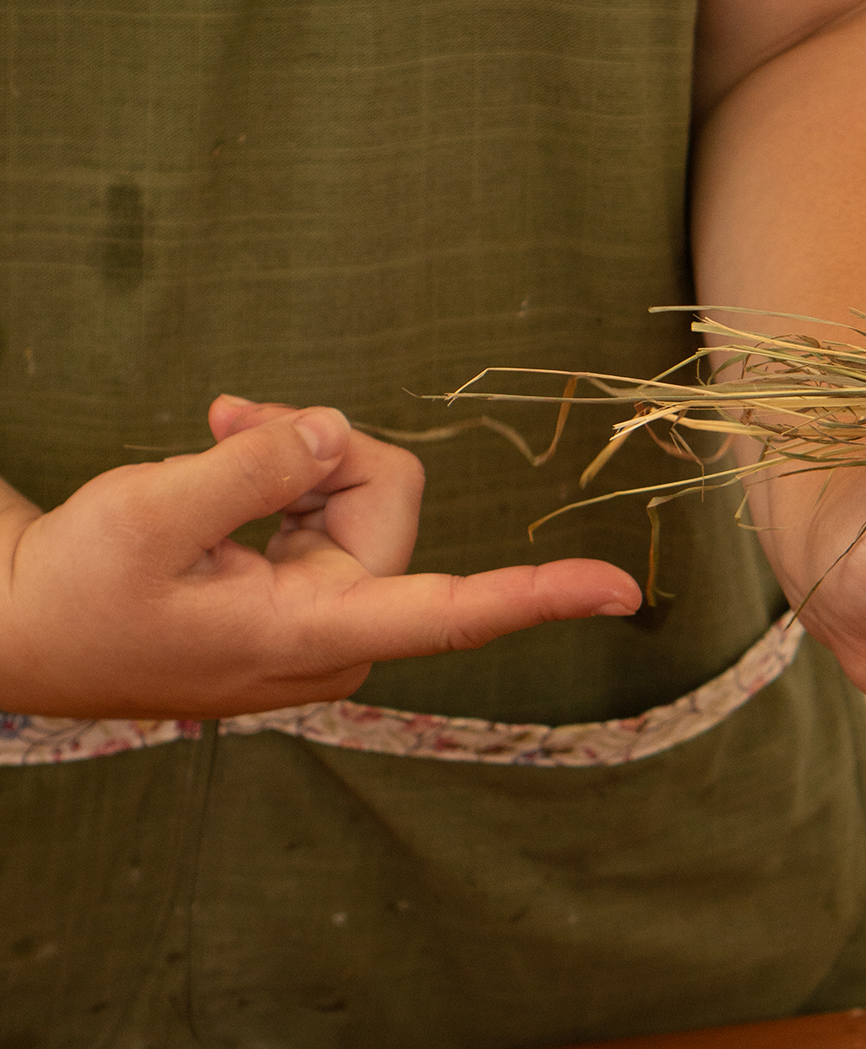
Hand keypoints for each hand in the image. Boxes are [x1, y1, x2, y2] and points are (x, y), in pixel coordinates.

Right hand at [0, 394, 640, 719]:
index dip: (540, 596)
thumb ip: (253, 466)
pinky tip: (219, 455)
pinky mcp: (298, 591)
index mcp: (314, 633)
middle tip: (227, 415)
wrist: (18, 628)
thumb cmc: (76, 590)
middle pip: (391, 495)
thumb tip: (331, 433)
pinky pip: (324, 504)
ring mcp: (319, 613)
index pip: (452, 613)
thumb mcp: (152, 512)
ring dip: (289, 450)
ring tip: (210, 434)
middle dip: (320, 441)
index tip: (622, 591)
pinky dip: (277, 470)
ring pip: (357, 490)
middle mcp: (338, 631)